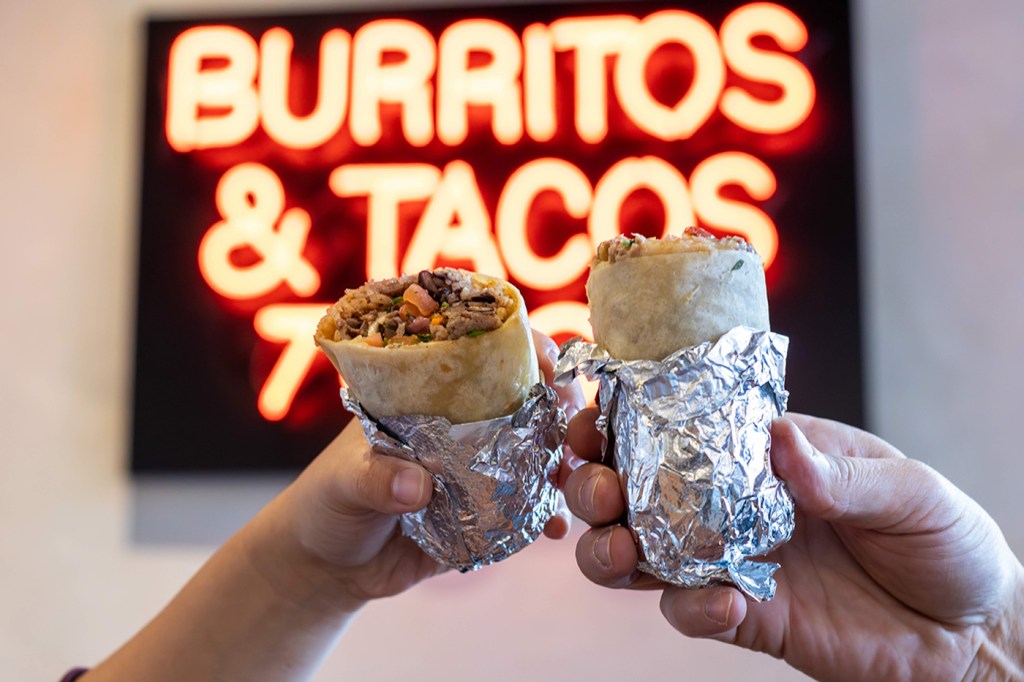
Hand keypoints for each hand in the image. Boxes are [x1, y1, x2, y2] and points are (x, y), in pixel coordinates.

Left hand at [251, 329, 584, 611]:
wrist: (326, 568)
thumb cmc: (326, 504)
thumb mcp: (342, 484)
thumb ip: (375, 480)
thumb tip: (418, 485)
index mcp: (429, 399)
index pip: (481, 356)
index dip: (519, 348)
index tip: (546, 360)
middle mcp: (462, 427)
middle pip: (525, 400)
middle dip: (557, 405)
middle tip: (574, 423)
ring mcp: (478, 471)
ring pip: (535, 453)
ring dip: (560, 461)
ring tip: (571, 478)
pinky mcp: (486, 517)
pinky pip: (527, 510)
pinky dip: (546, 515)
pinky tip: (555, 527)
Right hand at [563, 410, 1023, 680]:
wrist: (969, 633)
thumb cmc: (944, 540)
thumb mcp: (910, 491)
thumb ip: (843, 474)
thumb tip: (782, 443)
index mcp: (764, 453)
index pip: (680, 424)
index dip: (627, 418)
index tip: (596, 417)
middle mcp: (732, 503)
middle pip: (637, 488)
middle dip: (598, 483)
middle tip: (599, 487)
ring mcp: (732, 560)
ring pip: (640, 551)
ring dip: (611, 547)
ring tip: (621, 549)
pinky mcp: (744, 617)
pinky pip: (688, 611)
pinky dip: (687, 608)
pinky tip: (716, 603)